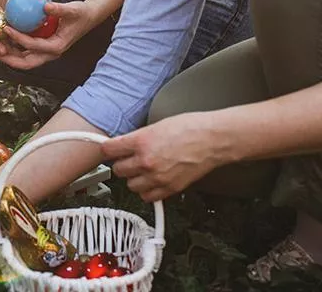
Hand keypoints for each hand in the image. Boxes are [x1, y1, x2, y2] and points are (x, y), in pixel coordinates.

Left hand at [0, 1, 97, 70]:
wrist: (88, 17)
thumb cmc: (80, 13)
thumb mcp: (72, 9)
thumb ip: (59, 9)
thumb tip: (45, 6)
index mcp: (56, 47)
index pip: (33, 46)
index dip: (18, 38)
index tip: (5, 28)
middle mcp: (50, 54)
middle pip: (26, 62)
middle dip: (8, 59)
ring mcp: (46, 53)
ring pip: (24, 60)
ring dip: (8, 56)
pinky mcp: (42, 48)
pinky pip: (25, 52)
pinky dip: (13, 49)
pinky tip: (3, 39)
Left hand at [101, 112, 226, 201]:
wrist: (213, 139)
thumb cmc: (191, 128)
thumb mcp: (157, 125)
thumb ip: (138, 138)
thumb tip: (125, 144)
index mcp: (141, 142)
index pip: (109, 150)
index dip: (108, 149)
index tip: (108, 150)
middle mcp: (146, 161)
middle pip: (118, 170)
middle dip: (123, 164)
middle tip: (130, 159)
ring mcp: (157, 177)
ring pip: (130, 186)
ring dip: (135, 178)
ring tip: (143, 170)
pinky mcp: (169, 189)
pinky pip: (147, 197)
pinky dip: (147, 191)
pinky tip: (152, 181)